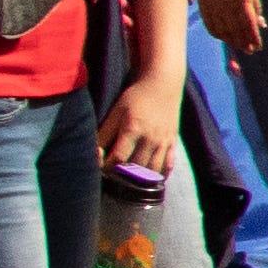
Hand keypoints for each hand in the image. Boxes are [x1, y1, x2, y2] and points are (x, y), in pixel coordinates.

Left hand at [106, 70, 181, 187]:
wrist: (162, 84)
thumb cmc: (135, 96)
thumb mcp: (116, 112)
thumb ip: (104, 133)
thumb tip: (95, 153)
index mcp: (133, 129)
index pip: (117, 158)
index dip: (107, 168)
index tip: (101, 169)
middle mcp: (150, 138)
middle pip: (135, 168)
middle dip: (123, 177)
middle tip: (113, 179)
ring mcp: (163, 141)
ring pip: (153, 170)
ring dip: (141, 180)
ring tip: (130, 184)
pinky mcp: (172, 141)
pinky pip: (169, 164)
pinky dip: (161, 175)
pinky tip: (153, 181)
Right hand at [198, 0, 264, 55]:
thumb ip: (256, 6)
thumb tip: (261, 25)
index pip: (249, 25)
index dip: (254, 38)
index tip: (258, 46)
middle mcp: (227, 4)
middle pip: (236, 30)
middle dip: (244, 43)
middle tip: (250, 51)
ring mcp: (214, 5)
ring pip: (223, 30)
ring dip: (232, 41)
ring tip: (239, 46)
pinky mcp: (204, 5)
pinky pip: (210, 25)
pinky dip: (217, 34)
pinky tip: (224, 38)